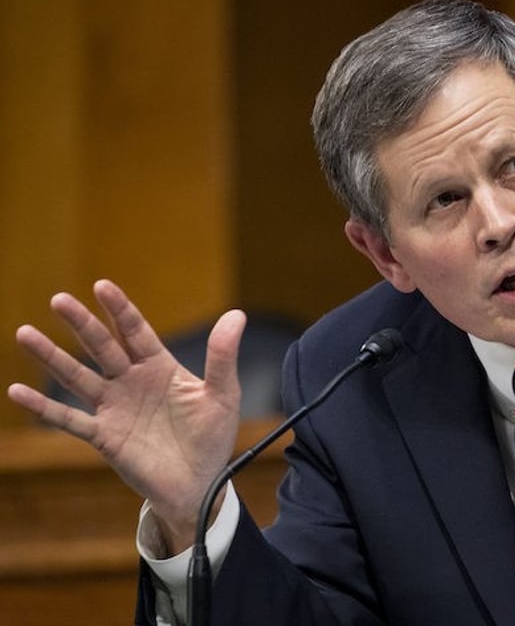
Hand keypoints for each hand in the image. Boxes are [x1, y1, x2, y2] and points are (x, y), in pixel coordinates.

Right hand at [7, 280, 245, 552]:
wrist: (200, 484)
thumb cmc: (212, 437)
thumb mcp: (223, 395)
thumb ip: (222, 357)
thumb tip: (236, 314)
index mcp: (160, 367)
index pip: (135, 331)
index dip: (119, 309)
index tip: (102, 286)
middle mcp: (132, 382)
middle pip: (102, 347)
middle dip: (82, 323)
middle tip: (59, 299)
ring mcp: (115, 408)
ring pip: (78, 376)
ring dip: (52, 357)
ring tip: (25, 333)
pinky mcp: (105, 437)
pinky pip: (70, 420)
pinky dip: (45, 407)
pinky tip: (17, 391)